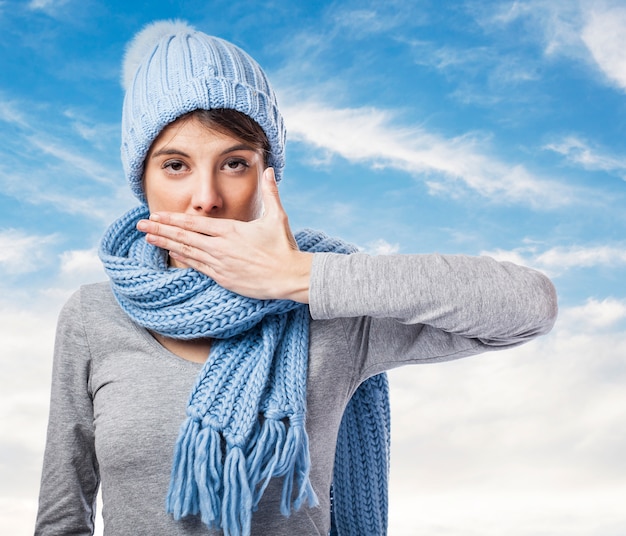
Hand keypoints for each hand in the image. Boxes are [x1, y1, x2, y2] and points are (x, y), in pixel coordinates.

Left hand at [136, 168, 312, 302]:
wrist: (289, 276)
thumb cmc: (284, 247)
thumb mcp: (277, 216)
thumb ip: (270, 192)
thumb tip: (269, 170)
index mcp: (231, 230)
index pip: (195, 223)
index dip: (173, 219)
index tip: (156, 215)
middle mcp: (221, 246)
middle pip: (184, 236)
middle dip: (160, 230)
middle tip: (140, 225)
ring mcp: (220, 264)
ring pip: (187, 252)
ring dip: (166, 244)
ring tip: (148, 238)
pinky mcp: (224, 279)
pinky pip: (198, 267)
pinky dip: (182, 259)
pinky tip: (171, 254)